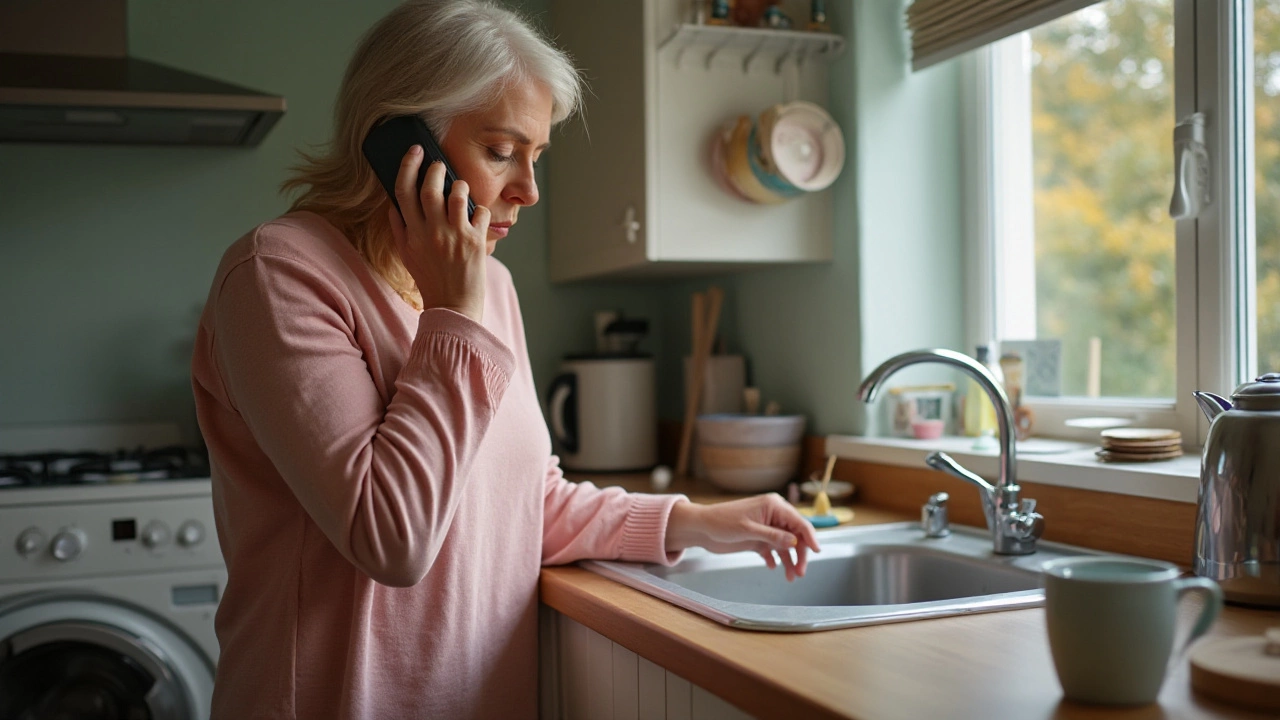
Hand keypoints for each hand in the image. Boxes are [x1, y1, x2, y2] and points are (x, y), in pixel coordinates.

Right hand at [387, 146, 490, 321]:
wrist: (452, 307)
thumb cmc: (430, 280)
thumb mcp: (407, 256)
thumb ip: (399, 229)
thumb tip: (393, 205)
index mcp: (412, 234)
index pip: (403, 192)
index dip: (407, 166)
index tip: (414, 151)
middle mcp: (431, 233)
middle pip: (430, 189)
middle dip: (435, 170)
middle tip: (439, 165)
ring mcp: (454, 237)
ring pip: (458, 195)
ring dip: (460, 186)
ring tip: (460, 188)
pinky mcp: (475, 243)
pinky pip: (480, 212)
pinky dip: (480, 209)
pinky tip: (477, 216)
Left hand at [665, 494, 820, 581]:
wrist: (701, 528)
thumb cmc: (721, 522)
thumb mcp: (748, 530)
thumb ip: (773, 536)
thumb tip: (794, 542)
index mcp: (774, 506)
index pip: (799, 522)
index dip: (810, 537)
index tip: (818, 551)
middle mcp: (773, 515)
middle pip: (795, 536)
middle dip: (800, 554)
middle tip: (800, 572)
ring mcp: (766, 527)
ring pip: (785, 545)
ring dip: (789, 561)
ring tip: (790, 577)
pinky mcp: (758, 538)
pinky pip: (773, 550)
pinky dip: (775, 559)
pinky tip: (772, 566)